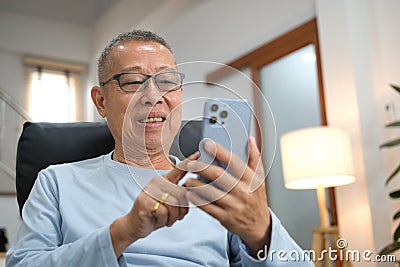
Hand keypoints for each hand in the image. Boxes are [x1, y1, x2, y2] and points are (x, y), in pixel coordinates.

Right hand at [110, 152, 197, 256]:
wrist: (135, 225)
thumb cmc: (155, 213)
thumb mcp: (169, 202)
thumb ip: (180, 195)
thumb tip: (193, 190)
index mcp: (164, 181)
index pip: (178, 169)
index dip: (188, 162)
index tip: (197, 154)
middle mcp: (156, 182)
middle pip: (182, 194)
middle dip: (181, 210)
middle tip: (173, 216)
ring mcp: (149, 191)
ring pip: (174, 204)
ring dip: (172, 217)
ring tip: (165, 218)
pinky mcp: (144, 202)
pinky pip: (164, 212)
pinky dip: (163, 220)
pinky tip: (156, 219)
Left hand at [183, 138, 270, 255]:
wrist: (259, 225)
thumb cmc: (256, 198)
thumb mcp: (260, 178)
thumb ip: (255, 158)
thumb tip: (250, 140)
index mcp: (250, 179)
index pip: (234, 161)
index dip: (219, 151)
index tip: (207, 144)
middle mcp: (242, 191)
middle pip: (218, 175)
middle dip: (201, 167)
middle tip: (190, 163)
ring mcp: (234, 205)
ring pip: (210, 192)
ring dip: (196, 185)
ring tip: (187, 179)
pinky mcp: (226, 217)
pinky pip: (208, 207)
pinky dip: (197, 200)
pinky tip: (190, 194)